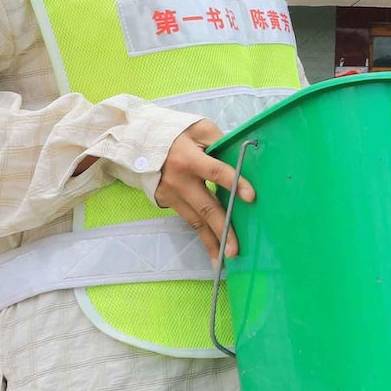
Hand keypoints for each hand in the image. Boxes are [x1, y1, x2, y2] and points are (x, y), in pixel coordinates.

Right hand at [153, 118, 254, 263]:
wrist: (138, 141)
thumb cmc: (176, 132)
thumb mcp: (199, 128)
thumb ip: (220, 142)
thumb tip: (242, 159)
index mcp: (189, 159)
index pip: (217, 172)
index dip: (235, 183)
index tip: (251, 197)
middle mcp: (179, 180)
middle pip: (205, 208)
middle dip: (222, 230)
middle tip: (235, 250)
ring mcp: (171, 194)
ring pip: (195, 221)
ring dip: (210, 242)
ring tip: (223, 261)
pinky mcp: (166, 201)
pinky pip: (188, 219)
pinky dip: (201, 234)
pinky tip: (212, 248)